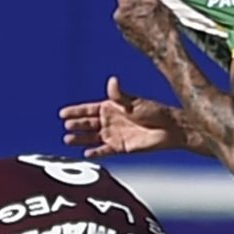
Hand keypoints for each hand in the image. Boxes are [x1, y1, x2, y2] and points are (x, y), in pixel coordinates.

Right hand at [60, 77, 187, 156]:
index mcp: (111, 107)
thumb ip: (120, 95)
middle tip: (67, 126)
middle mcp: (110, 121)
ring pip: (92, 138)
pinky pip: (104, 151)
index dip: (75, 111)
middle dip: (76, 125)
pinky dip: (96, 152)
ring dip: (80, 139)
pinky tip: (86, 153)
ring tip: (68, 140)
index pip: (88, 109)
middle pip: (87, 123)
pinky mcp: (121, 147)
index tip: (62, 113)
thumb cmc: (155, 112)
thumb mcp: (135, 102)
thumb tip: (112, 80)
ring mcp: (114, 134)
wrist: (171, 129)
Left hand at [113, 0, 178, 58]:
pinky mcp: (126, 35)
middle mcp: (119, 16)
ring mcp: (121, 27)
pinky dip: (136, 22)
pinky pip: (129, 22)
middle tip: (149, 5)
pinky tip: (148, 26)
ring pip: (126, 12)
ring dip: (135, 12)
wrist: (165, 49)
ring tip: (151, 17)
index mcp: (125, 5)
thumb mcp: (155, 3)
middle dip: (133, 0)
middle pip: (123, 0)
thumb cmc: (163, 27)